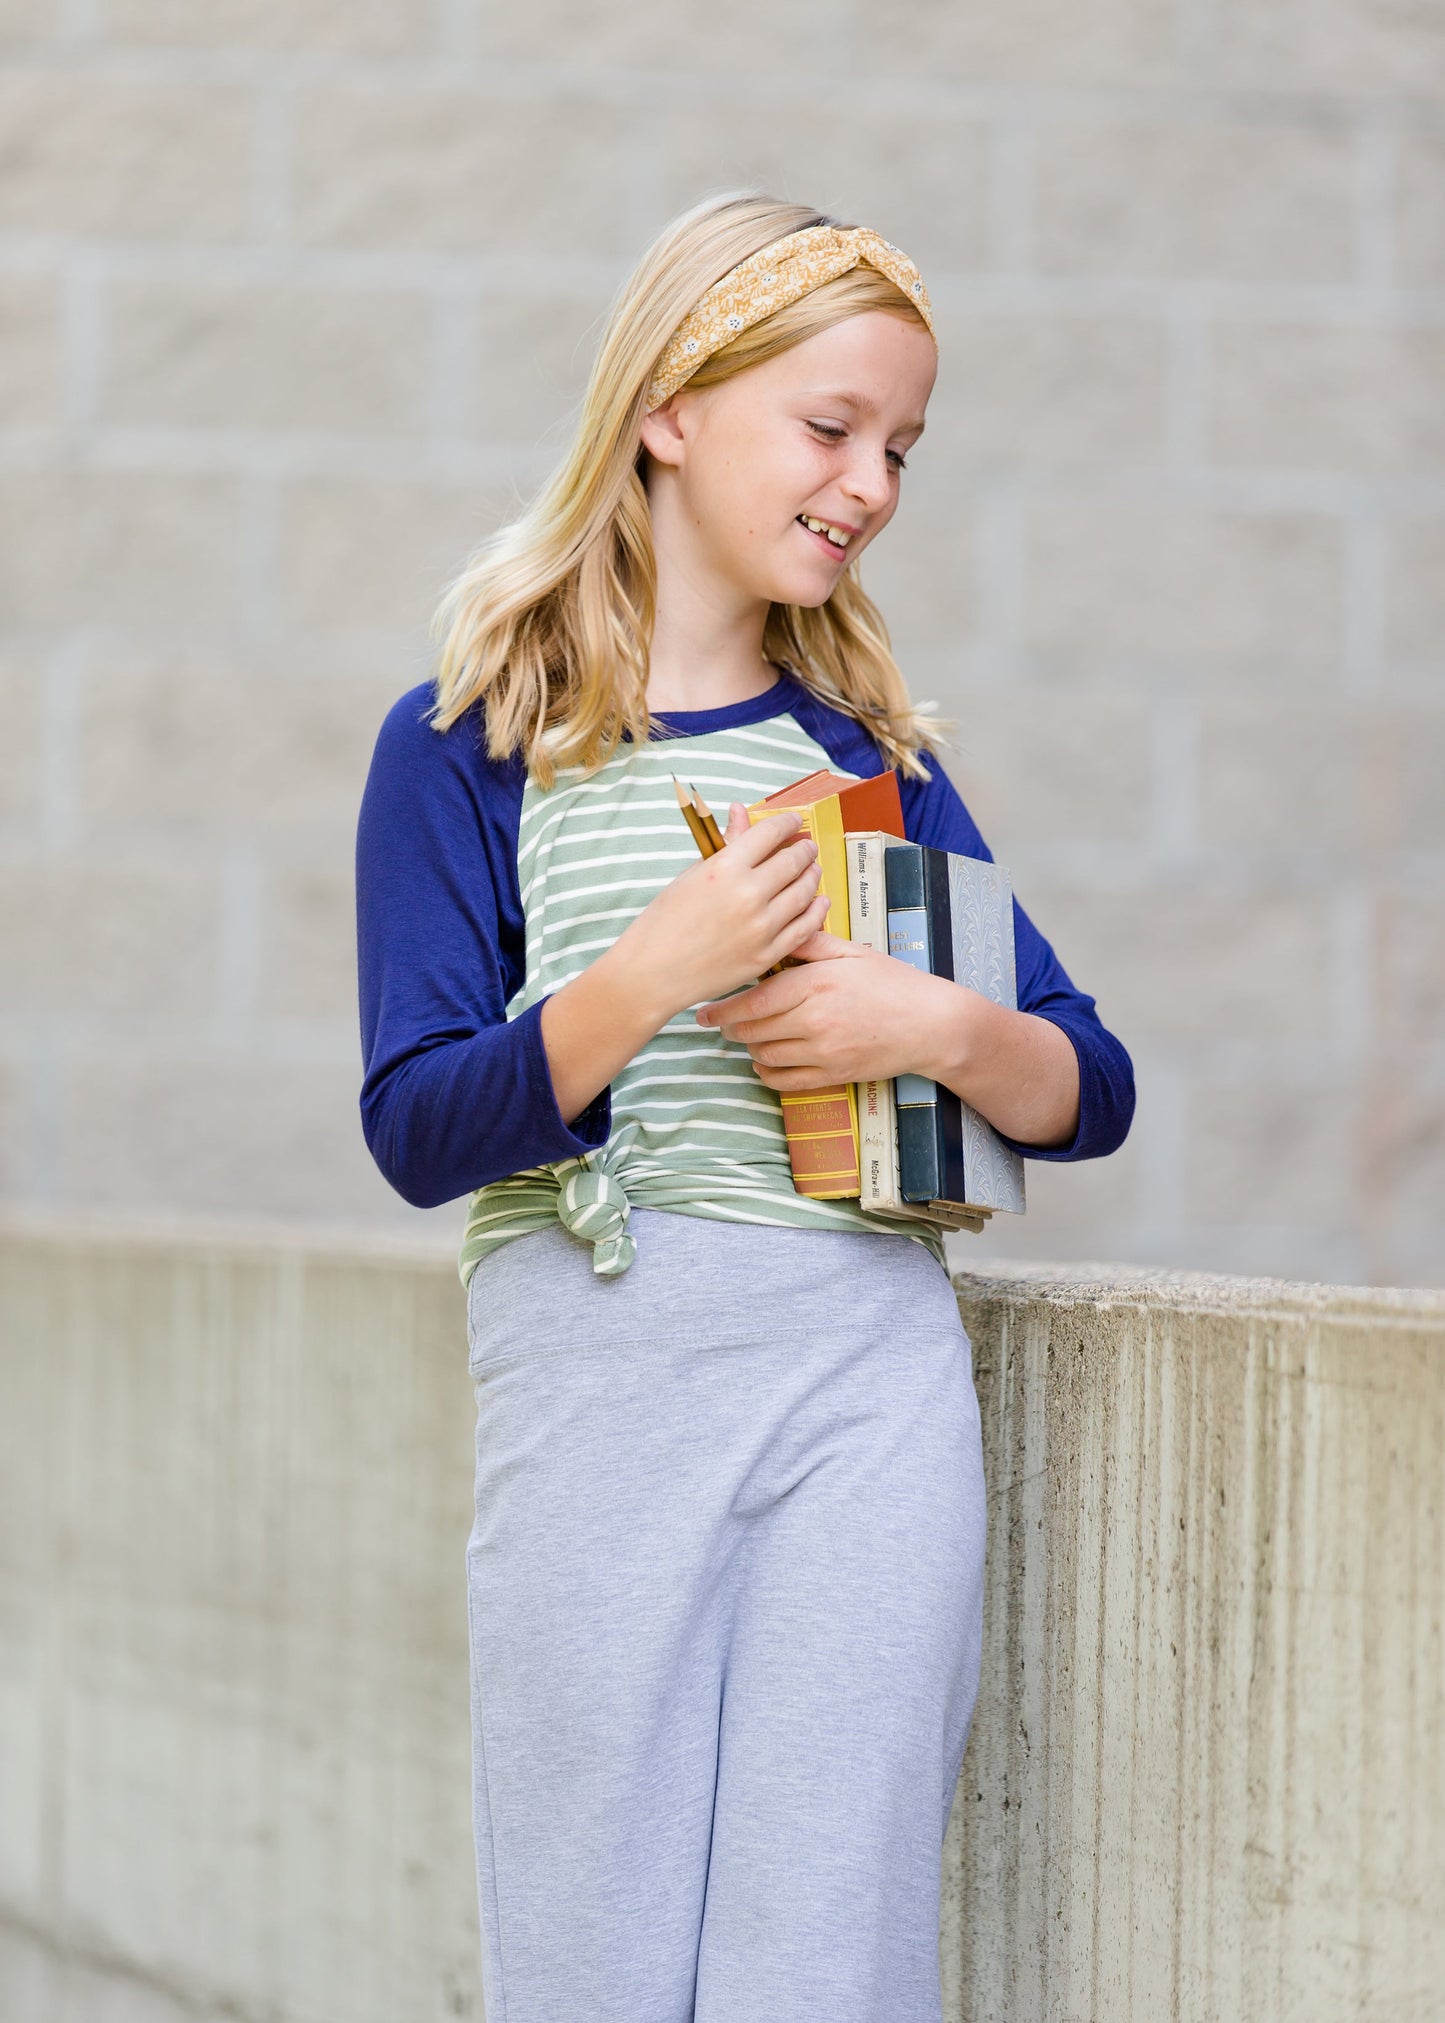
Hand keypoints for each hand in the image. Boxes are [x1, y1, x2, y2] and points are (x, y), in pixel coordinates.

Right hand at [615, 802, 830, 1021]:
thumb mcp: (692, 875)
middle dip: (804, 850)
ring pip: (805, 892)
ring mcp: (761, 927)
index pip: (771, 833)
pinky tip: (818, 901)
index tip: (794, 822)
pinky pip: (805, 927)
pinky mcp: (767, 954)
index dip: (788, 823)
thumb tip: (741, 812)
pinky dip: (816, 910)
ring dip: (812, 876)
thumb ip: (725, 844)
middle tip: (806, 848)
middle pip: (794, 860)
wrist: (653, 973)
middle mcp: (748, 894)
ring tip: (812, 871)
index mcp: (725, 868)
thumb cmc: (665, 922)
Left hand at [694, 928, 969, 1090]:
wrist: (930, 1024)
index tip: (705, 1010)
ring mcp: (823, 1051)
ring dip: (749, 1048)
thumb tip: (776, 930)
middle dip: (731, 1028)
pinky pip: (785, 1082)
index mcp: (816, 983)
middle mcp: (814, 1019)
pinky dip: (767, 1074)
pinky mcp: (833, 1074)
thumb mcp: (851, 952)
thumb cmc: (892, 982)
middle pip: (753, 1030)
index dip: (723, 1009)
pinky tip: (765, 1063)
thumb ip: (809, 943)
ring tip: (746, 1037)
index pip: (754, 1000)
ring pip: (765, 1056)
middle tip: (719, 1022)